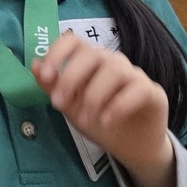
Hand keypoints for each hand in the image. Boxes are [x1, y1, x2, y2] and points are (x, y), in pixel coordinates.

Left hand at [33, 34, 176, 186]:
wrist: (130, 146)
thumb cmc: (97, 118)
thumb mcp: (69, 104)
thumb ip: (51, 85)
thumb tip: (34, 64)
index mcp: (89, 60)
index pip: (73, 41)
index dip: (57, 53)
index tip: (45, 75)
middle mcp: (112, 61)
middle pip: (92, 55)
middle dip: (70, 78)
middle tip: (59, 104)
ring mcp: (134, 75)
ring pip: (114, 70)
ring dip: (94, 95)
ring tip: (85, 120)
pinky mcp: (152, 92)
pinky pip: (137, 89)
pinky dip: (118, 105)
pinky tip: (106, 122)